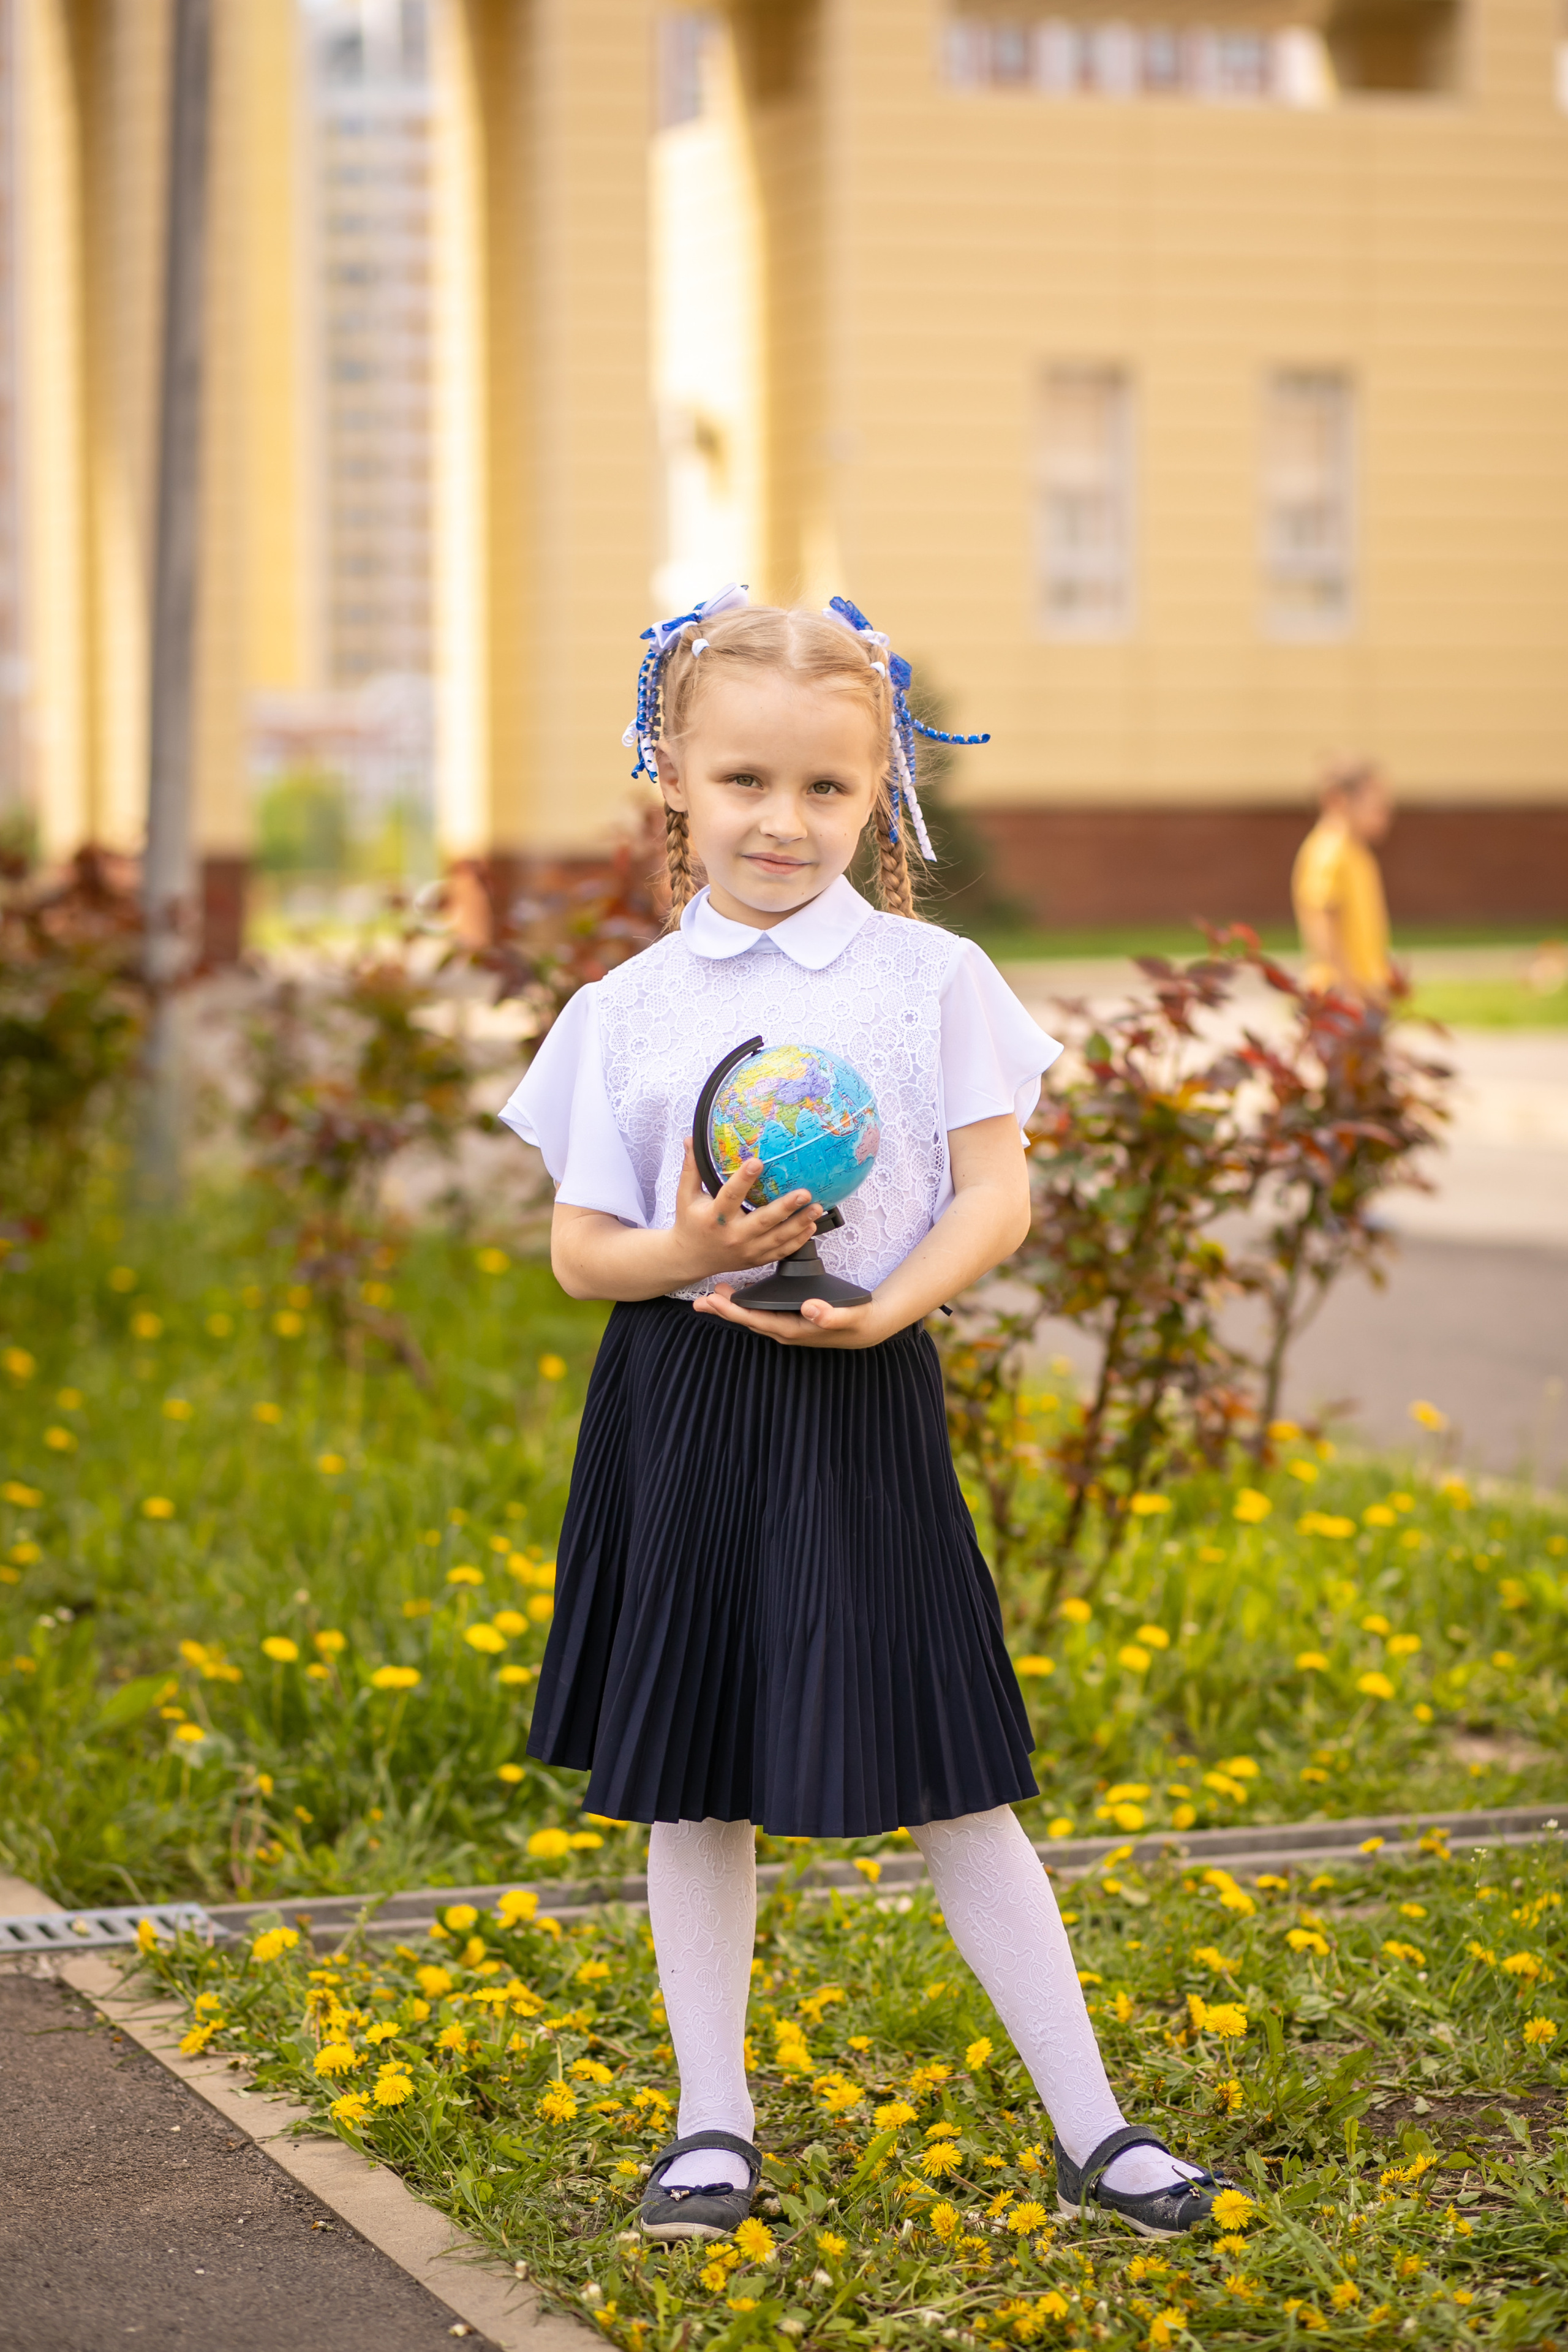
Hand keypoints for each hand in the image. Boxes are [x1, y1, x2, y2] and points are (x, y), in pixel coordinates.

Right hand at [668, 1140, 822, 1284]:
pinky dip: (798, 1241)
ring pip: (777, 1238)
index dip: (744, 1179)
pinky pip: (781, 1252)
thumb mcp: (685, 1196)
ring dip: (799, 1223)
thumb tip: (691, 1140)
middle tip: (804, 1193)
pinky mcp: (756, 1259)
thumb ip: (692, 1169)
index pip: (730, 1196)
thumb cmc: (690, 1223)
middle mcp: (733, 1236)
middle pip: (763, 1221)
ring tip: (817, 1208)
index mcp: (714, 1218)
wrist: (691, 1258)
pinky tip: (811, 1227)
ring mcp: (746, 1250)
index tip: (757, 1162)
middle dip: (785, 1207)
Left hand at [693, 1282, 888, 1347]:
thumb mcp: (847, 1316)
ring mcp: (785, 1324)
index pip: (755, 1321)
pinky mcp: (789, 1317)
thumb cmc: (856, 1320)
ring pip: (752, 1316)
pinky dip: (747, 1302)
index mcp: (792, 1328)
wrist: (867, 1326)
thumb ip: (829, 1315)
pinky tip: (739, 1292)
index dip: (732, 1312)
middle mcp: (784, 1329)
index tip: (712, 1301)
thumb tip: (810, 1309)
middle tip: (698, 1300)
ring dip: (732, 1306)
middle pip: (746, 1320)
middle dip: (723, 1310)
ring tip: (712, 1294)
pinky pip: (762, 1311)